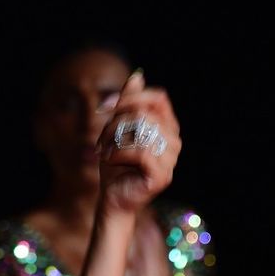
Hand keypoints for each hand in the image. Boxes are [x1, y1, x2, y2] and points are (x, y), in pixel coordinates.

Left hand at [97, 71, 180, 214]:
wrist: (112, 200)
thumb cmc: (115, 166)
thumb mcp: (117, 130)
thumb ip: (127, 105)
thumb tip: (137, 75)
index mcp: (168, 127)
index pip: (158, 98)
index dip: (131, 97)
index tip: (104, 106)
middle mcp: (174, 141)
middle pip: (144, 114)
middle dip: (114, 123)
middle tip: (100, 139)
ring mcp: (171, 159)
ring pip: (141, 131)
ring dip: (114, 139)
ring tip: (103, 151)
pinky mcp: (162, 175)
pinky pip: (140, 151)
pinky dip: (118, 153)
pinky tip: (108, 159)